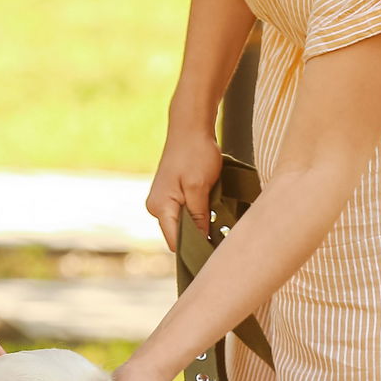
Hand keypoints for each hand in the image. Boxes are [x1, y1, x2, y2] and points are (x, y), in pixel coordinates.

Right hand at [145, 126, 222, 251]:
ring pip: (183, 225)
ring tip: (219, 221)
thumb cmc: (195, 152)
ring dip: (200, 225)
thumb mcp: (199, 187)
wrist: (190, 127)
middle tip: (222, 237)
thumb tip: (201, 241)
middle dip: (199, 237)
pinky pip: (184, 214)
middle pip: (178, 235)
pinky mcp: (172, 196)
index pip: (174, 241)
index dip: (193, 249)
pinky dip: (198, 215)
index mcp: (160, 207)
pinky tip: (212, 210)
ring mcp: (163, 201)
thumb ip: (198, 216)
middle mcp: (157, 207)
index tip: (214, 252)